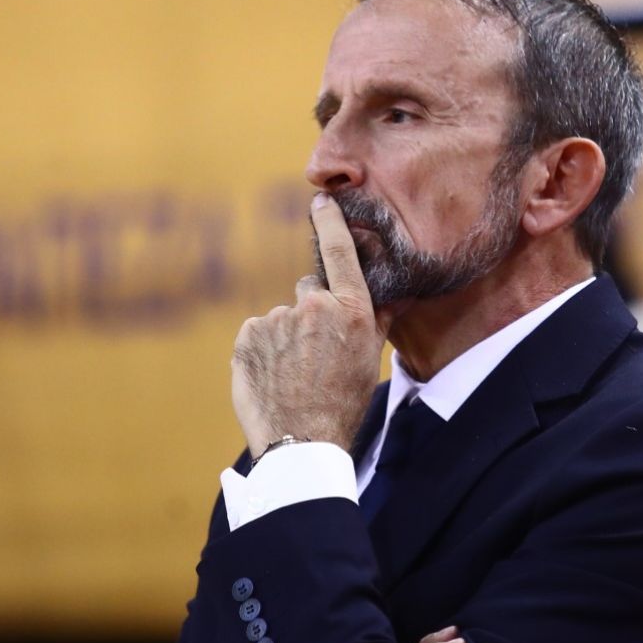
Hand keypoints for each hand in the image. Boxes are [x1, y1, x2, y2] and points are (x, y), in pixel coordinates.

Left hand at [232, 193, 390, 456]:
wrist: (301, 441)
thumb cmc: (344, 403)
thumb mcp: (370, 358)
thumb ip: (375, 318)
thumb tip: (394, 293)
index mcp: (350, 310)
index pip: (340, 252)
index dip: (331, 221)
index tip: (321, 200)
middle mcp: (313, 307)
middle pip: (309, 291)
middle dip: (311, 313)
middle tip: (315, 352)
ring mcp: (277, 320)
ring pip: (283, 318)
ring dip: (286, 337)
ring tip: (293, 374)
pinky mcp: (248, 336)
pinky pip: (258, 333)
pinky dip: (263, 349)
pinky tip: (273, 376)